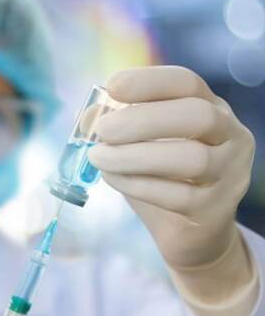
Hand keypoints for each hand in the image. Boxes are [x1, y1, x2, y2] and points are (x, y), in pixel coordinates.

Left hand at [89, 66, 255, 270]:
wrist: (189, 234)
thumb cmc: (161, 180)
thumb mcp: (136, 148)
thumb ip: (116, 128)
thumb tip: (86, 116)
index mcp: (211, 108)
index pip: (187, 83)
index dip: (149, 81)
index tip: (113, 86)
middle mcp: (230, 135)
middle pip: (196, 115)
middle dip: (142, 119)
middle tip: (103, 130)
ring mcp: (230, 172)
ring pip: (190, 158)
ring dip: (134, 156)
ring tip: (98, 158)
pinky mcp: (216, 208)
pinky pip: (178, 195)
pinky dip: (137, 184)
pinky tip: (112, 178)